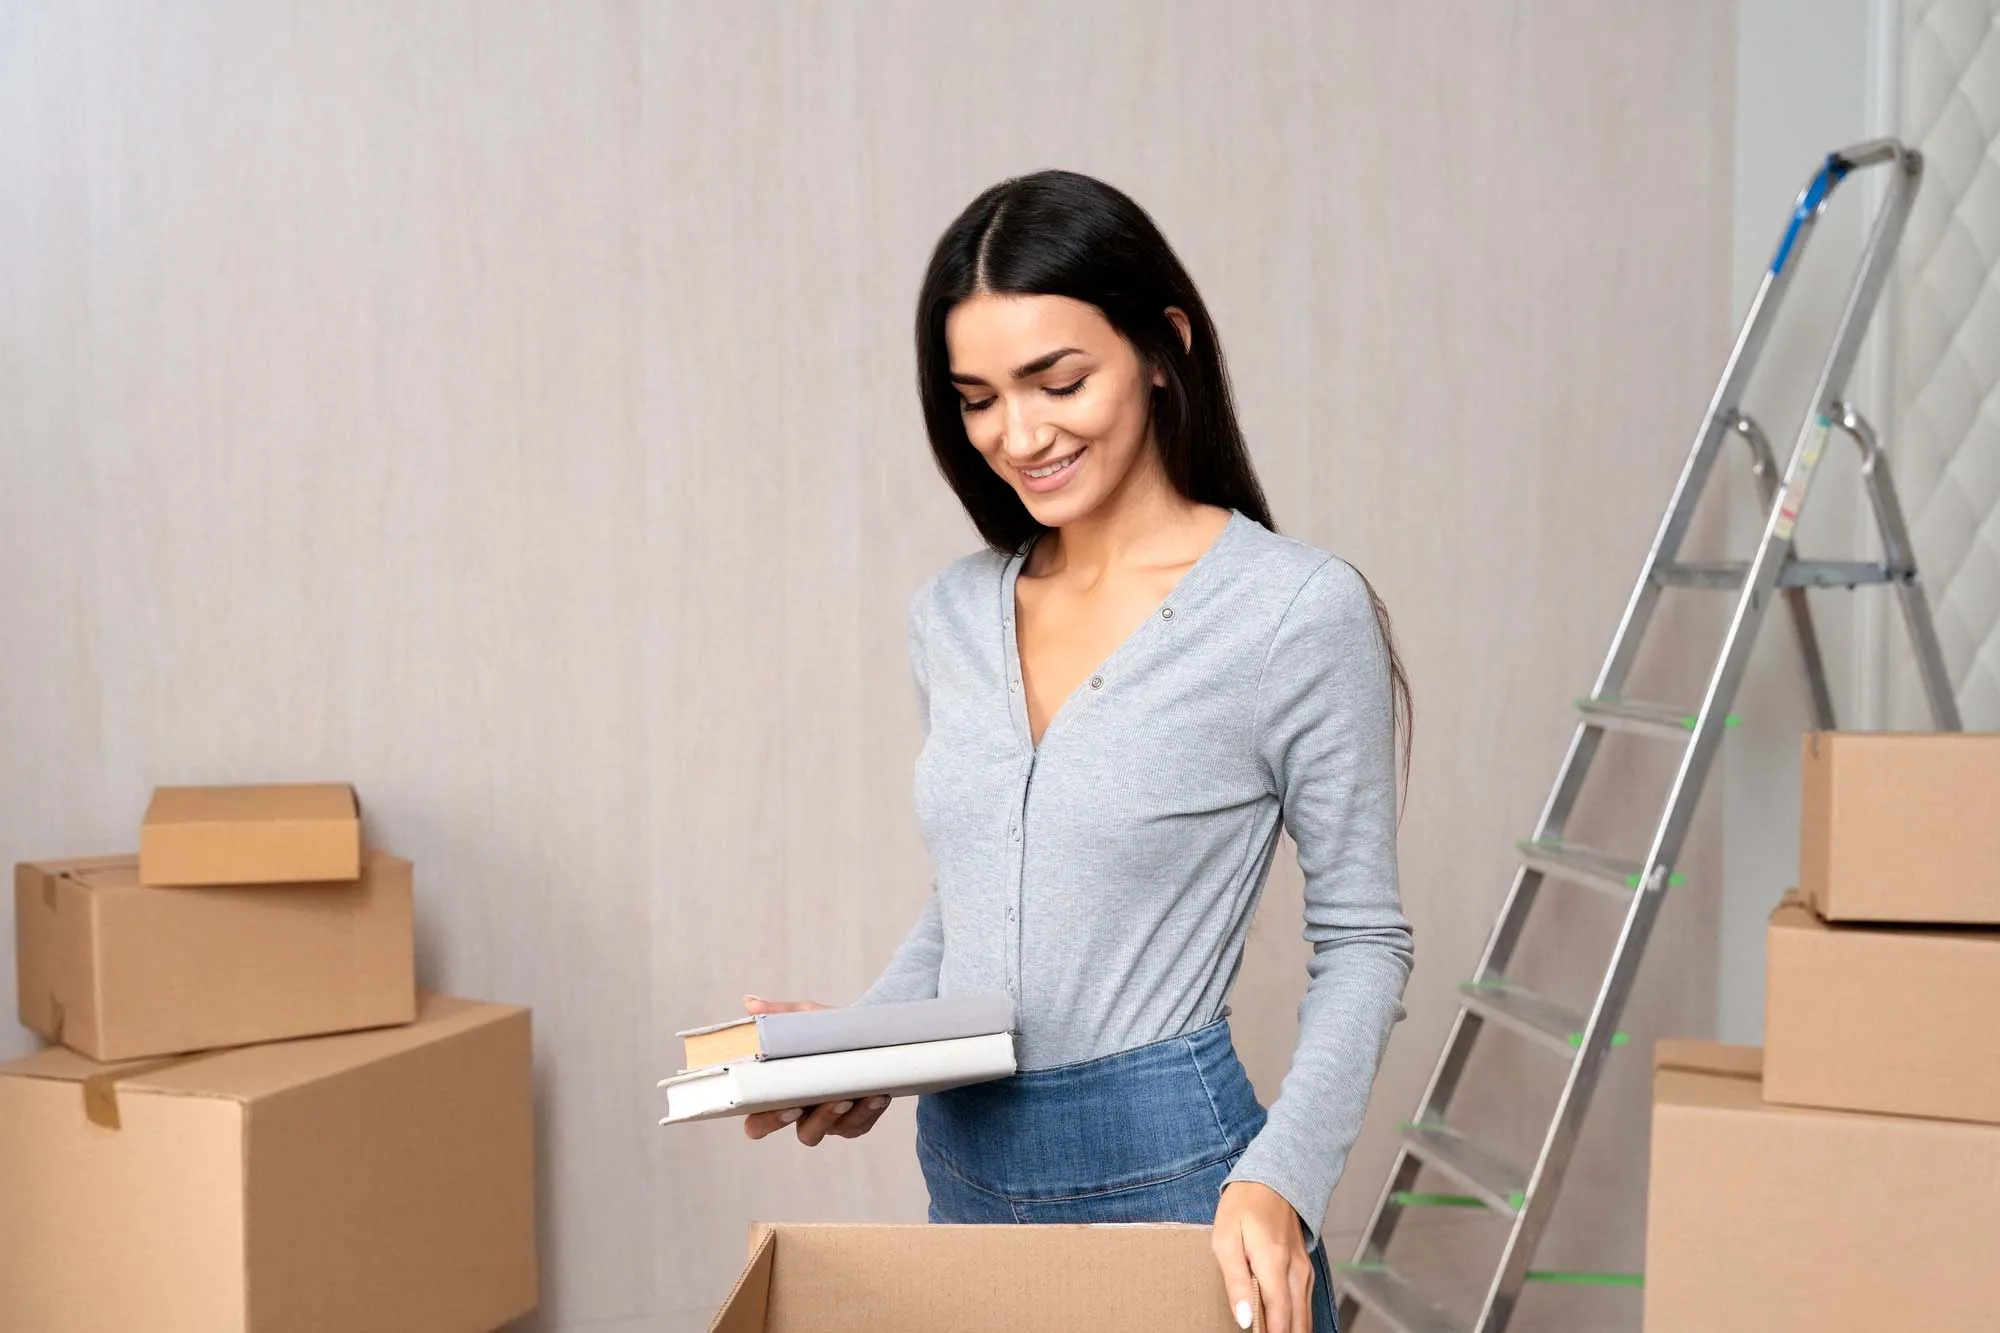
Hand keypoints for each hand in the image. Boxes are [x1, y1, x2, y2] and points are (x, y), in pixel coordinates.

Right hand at [736, 995, 894, 1145]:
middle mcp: (805, 1114)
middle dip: (817, 1122)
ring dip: (843, 1115)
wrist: (866, 1031)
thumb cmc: (825, 1029)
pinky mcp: (857, 1121)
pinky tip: (877, 1095)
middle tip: (827, 1103)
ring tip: (851, 1095)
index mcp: (781, 1094)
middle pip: (805, 1135)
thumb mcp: (804, 1017)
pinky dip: (869, 1111)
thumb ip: (778, 1014)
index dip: (768, 1122)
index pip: (759, 1122)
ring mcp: (833, 1120)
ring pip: (836, 1130)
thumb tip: (750, 1002)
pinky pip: (861, 1124)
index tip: (787, 1106)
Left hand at [1212, 1180, 1313, 1332]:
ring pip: (1305, 1316)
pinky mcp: (1305, 1269)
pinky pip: (1306, 1304)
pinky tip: (1286, 1327)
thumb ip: (1235, 1281)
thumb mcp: (1225, 1239)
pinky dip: (1298, 1321)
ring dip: (1293, 1331)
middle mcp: (1296, 1271)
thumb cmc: (1244, 1206)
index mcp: (1274, 1263)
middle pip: (1297, 1323)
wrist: (1272, 1179)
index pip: (1279, 1316)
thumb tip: (1244, 1319)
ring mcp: (1304, 1270)